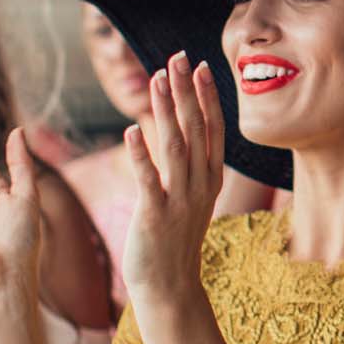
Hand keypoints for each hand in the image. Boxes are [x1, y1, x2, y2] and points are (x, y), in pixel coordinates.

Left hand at [121, 53, 223, 296]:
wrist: (170, 286)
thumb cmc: (175, 240)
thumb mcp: (192, 199)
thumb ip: (191, 167)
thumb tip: (186, 135)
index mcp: (210, 179)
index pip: (213, 128)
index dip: (207, 95)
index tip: (200, 65)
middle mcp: (200, 185)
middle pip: (195, 129)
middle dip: (186, 91)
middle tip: (178, 58)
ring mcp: (180, 200)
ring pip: (175, 146)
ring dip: (166, 111)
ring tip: (158, 80)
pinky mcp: (155, 215)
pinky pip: (148, 180)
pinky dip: (140, 155)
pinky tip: (130, 131)